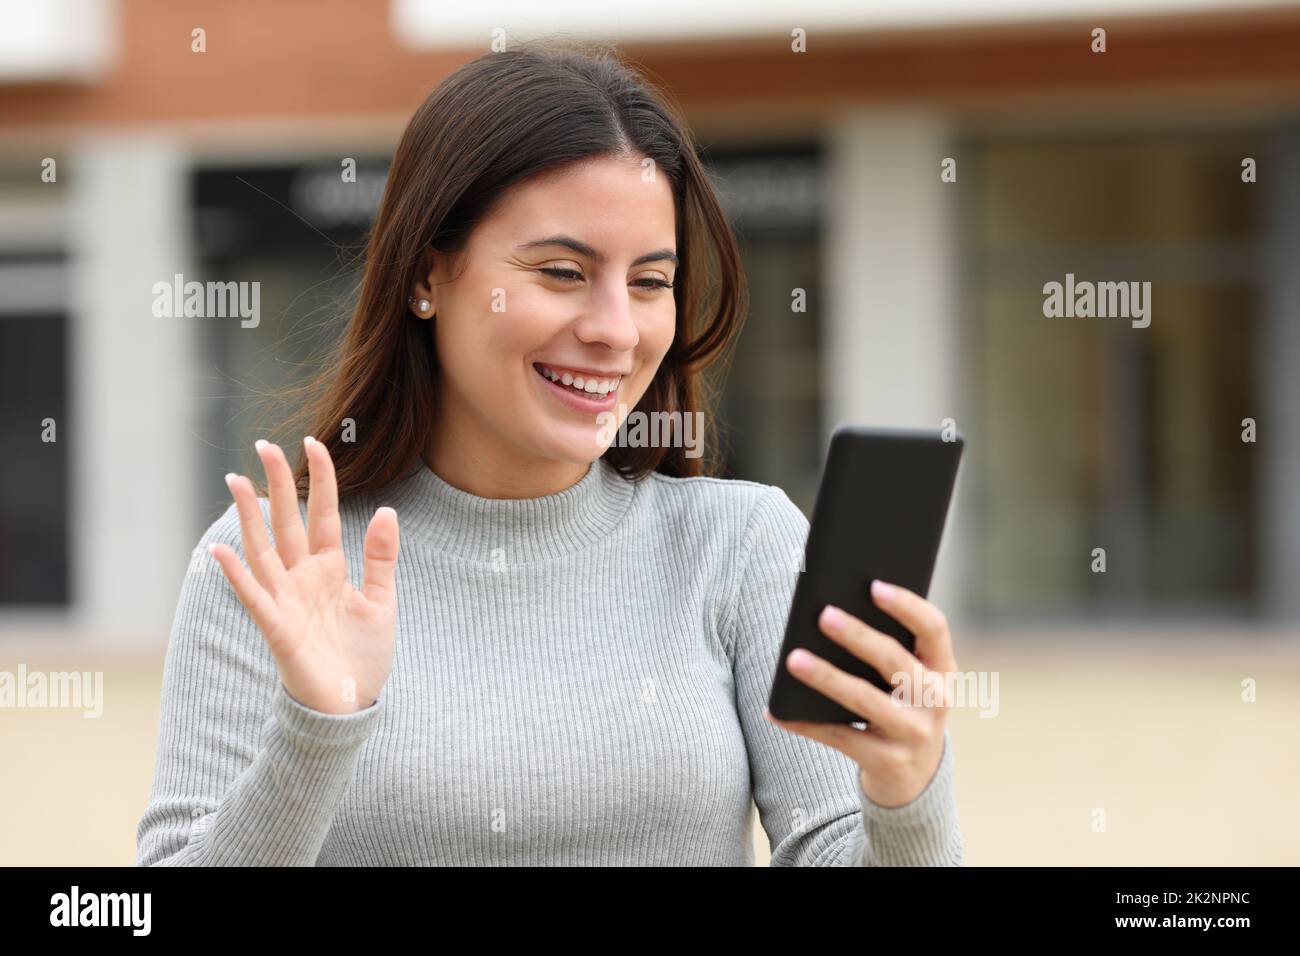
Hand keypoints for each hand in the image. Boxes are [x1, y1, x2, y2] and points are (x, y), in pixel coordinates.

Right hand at [209, 436, 400, 714]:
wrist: (350, 705)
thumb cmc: (362, 655)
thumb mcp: (382, 600)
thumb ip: (380, 557)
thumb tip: (386, 510)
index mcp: (329, 568)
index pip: (321, 514)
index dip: (320, 480)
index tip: (314, 444)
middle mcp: (302, 577)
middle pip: (286, 522)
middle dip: (276, 484)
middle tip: (263, 445)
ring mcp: (285, 600)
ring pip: (263, 549)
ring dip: (248, 516)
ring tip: (235, 480)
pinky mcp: (277, 628)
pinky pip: (254, 597)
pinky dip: (237, 575)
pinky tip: (221, 550)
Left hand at [764, 579, 954, 807]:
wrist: (914, 775)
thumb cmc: (900, 705)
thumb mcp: (909, 678)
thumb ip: (888, 647)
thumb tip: (830, 611)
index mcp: (943, 668)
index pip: (934, 628)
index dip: (907, 606)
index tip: (874, 585)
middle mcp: (936, 701)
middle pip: (895, 662)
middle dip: (858, 636)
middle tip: (823, 614)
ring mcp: (914, 734)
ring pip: (864, 700)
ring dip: (826, 677)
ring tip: (792, 658)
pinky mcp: (887, 762)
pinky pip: (839, 737)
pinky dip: (805, 723)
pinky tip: (777, 710)